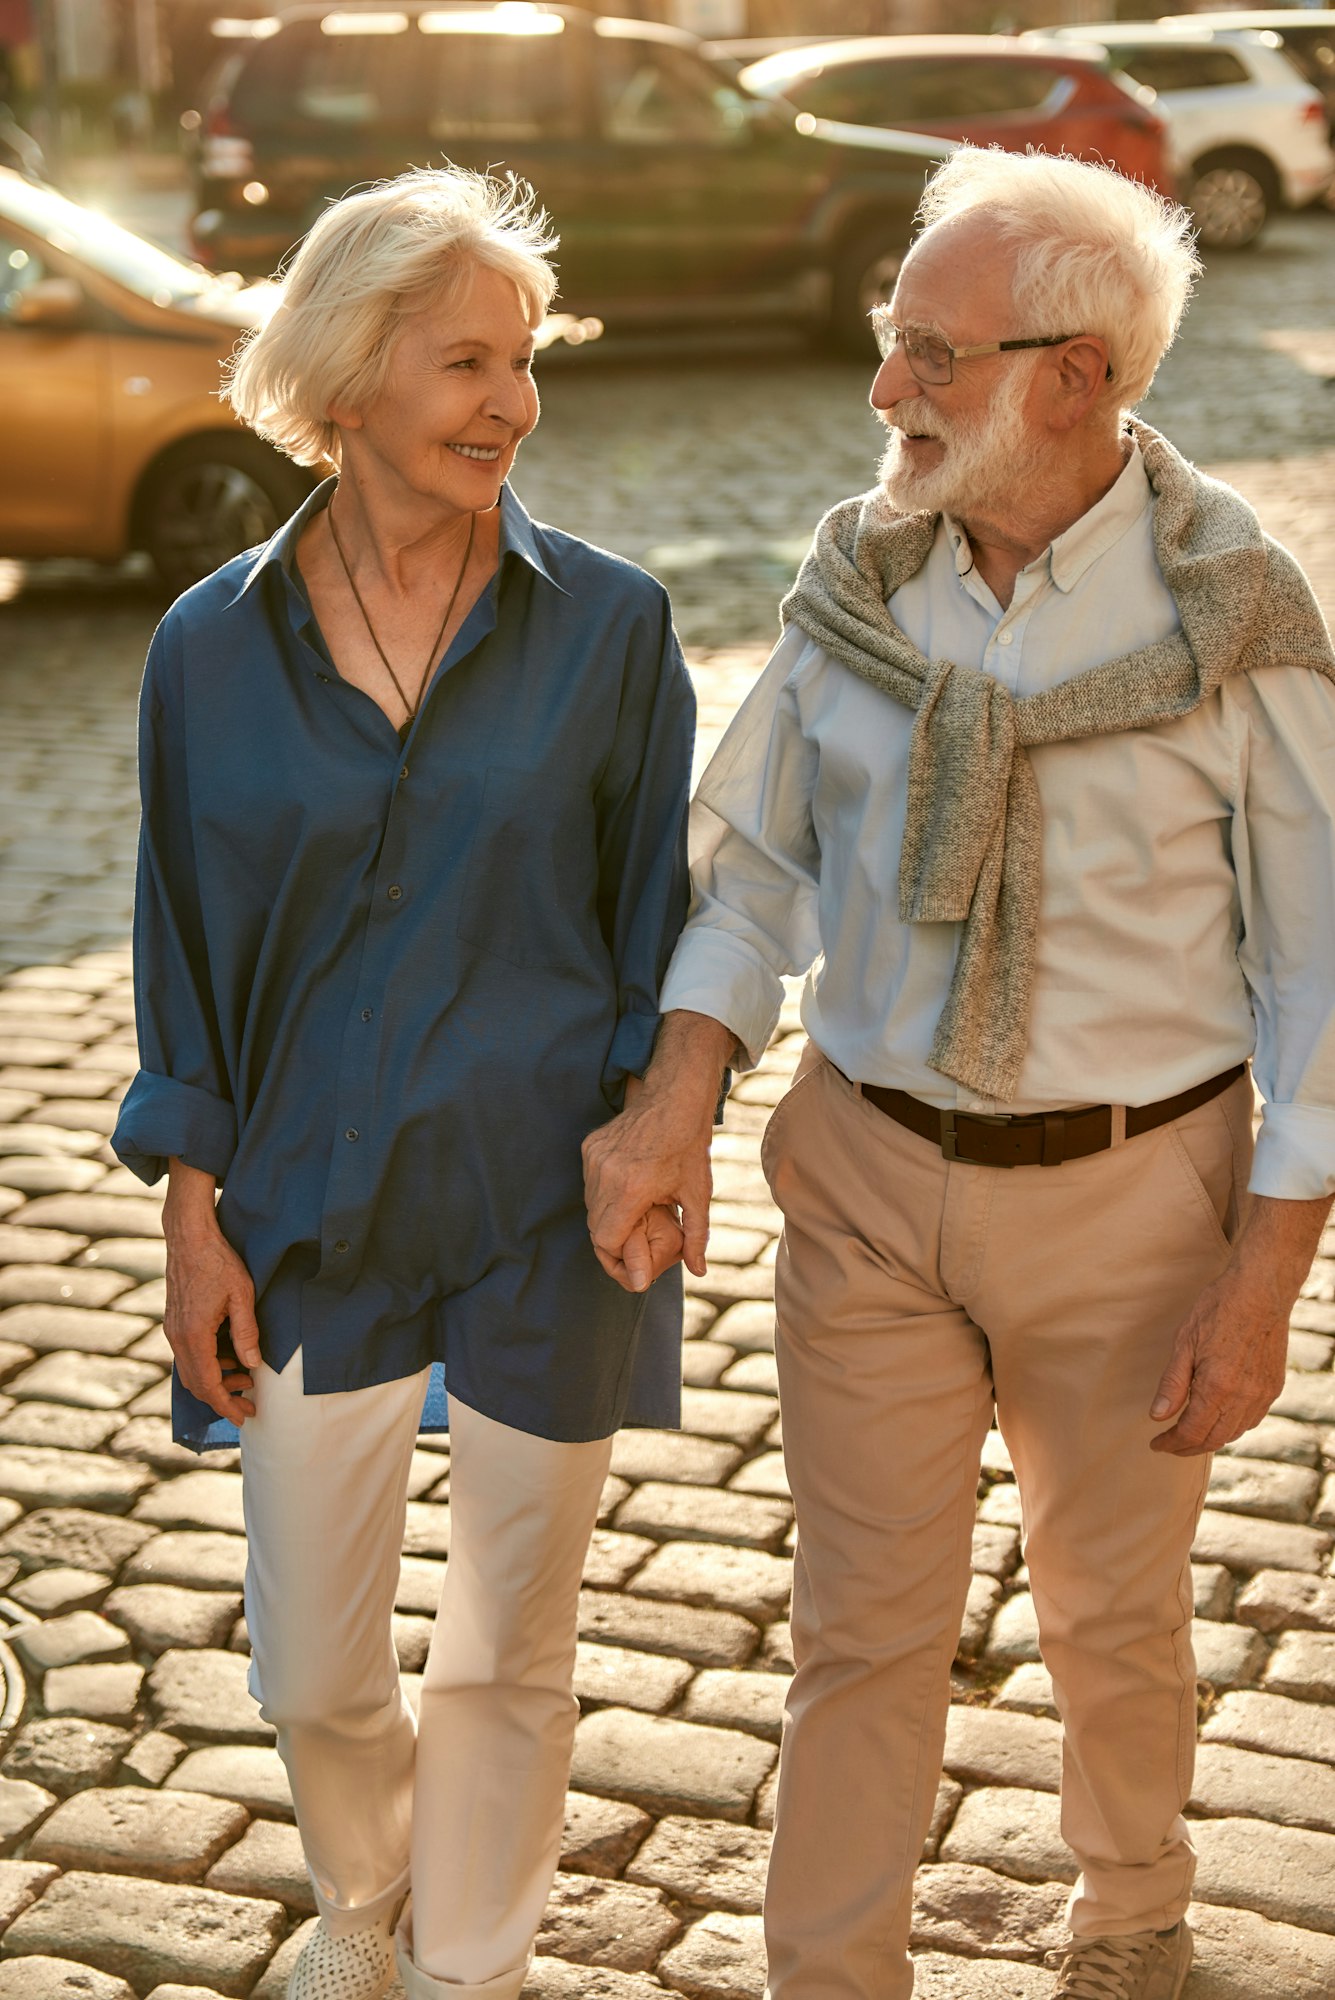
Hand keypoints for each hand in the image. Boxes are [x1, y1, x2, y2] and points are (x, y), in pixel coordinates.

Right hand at [163, 1161, 261, 1423]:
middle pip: (196, 1384)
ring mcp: (173, 1329)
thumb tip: (252, 1364)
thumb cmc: (218, 1261)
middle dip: (222, 1400)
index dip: (225, 1405)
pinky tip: (229, 1358)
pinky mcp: (175, 1321)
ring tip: (245, 1381)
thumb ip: (246, 1332)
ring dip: (216, 1381)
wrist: (188, 1235)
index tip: (243, 1418)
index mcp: (194, 1335)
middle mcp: (178, 1337)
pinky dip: (208, 1365)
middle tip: (249, 1406)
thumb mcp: (241, 1295)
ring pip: (191, 1370)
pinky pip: (188, 1355)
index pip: (208, 1384)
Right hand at [584, 1010, 736, 1294]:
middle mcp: (604, 1175)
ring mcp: (593, 1159)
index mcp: (630, 1190)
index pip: (606, 1241)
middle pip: (596, 1228)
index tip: (634, 1275)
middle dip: (615, 1246)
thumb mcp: (698, 1194)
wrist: (675, 1095)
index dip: (618, 1262)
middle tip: (636, 1257)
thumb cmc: (689, 1144)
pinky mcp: (589, 1148)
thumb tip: (699, 1271)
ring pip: (591, 1208)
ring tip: (635, 1225)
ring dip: (609, 1222)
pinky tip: (627, 1196)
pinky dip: (605, 1198)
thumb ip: (695, 1237)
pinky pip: (590, 1185)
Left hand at [1150, 1264, 1289, 1456]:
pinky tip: (1219, 1419)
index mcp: (1218, 1388)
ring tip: (1190, 1434)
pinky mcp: (1274, 1386)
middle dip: (1189, 1446)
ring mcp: (1263, 1394)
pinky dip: (1233, 1426)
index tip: (1156, 1443)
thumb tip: (1157, 1416)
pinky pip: (1252, 1419)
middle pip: (1214, 1439)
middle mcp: (1244, 1397)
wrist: (1260, 1290)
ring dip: (1211, 1438)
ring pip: (1235, 1432)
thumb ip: (1172, 1384)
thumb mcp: (1184, 1343)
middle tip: (1169, 1444)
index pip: (1192, 1431)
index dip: (1172, 1443)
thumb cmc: (1219, 1309)